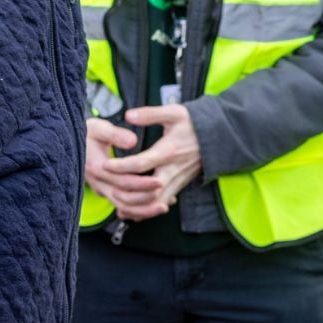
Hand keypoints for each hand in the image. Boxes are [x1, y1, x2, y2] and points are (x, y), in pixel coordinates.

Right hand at [85, 116, 163, 217]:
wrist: (68, 145)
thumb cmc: (86, 133)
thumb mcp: (98, 128)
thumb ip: (115, 134)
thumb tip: (132, 141)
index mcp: (96, 167)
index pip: (123, 181)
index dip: (142, 184)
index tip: (160, 181)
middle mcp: (98, 183)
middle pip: (124, 198)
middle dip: (146, 199)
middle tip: (167, 198)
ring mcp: (101, 189)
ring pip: (123, 206)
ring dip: (144, 210)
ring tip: (164, 207)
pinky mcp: (105, 191)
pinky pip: (122, 205)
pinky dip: (138, 209)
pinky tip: (155, 206)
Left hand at [99, 105, 202, 219]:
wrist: (218, 136)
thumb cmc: (193, 123)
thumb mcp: (173, 113)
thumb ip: (150, 114)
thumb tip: (128, 115)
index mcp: (168, 151)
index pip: (142, 163)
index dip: (122, 166)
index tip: (105, 165)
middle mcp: (173, 170)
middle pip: (149, 191)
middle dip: (128, 193)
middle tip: (109, 188)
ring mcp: (177, 180)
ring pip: (156, 203)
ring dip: (136, 206)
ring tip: (116, 202)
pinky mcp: (179, 186)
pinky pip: (161, 204)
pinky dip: (146, 210)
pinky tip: (132, 210)